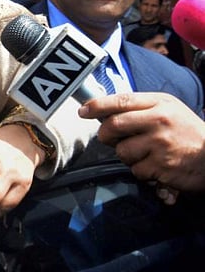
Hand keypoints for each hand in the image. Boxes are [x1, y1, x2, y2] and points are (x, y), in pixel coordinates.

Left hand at [79, 92, 204, 196]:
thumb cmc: (188, 132)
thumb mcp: (169, 109)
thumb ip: (140, 108)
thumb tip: (105, 111)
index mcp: (159, 104)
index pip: (121, 101)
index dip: (97, 105)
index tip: (83, 111)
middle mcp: (159, 121)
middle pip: (113, 125)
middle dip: (105, 135)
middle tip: (110, 138)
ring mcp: (160, 145)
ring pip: (122, 151)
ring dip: (127, 155)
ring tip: (144, 153)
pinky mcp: (162, 167)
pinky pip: (136, 170)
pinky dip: (141, 171)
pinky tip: (156, 166)